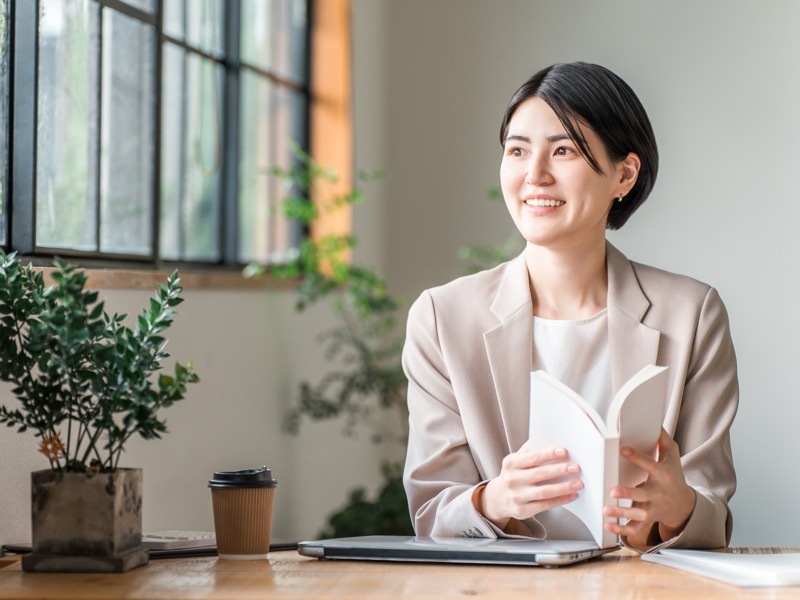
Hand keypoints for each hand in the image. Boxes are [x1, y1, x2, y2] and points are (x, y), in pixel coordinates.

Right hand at [480, 442, 582, 528]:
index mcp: (510, 463)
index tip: (564, 451)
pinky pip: (545, 505)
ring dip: (563, 487)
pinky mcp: (522, 510)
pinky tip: (572, 495)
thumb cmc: (514, 475)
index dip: (548, 454)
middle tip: (575, 468)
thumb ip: (530, 450)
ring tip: (578, 483)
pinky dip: (560, 500)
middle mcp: (511, 479)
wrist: (499, 498)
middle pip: (539, 474)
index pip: (532, 457)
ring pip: (544, 492)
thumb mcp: (516, 461)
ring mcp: (516, 496)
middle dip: (559, 470)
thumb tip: (551, 439)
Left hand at [603, 429, 695, 543]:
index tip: (622, 449)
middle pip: (643, 495)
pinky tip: (608, 526)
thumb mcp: (672, 456)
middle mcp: (657, 493)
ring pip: (637, 514)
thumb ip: (663, 439)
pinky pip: (634, 527)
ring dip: (621, 513)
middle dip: (628, 493)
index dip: (637, 457)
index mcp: (662, 475)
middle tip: (612, 490)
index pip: (650, 465)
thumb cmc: (673, 475)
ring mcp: (652, 508)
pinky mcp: (646, 519)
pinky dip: (621, 530)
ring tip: (606, 510)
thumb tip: (654, 421)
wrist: (683, 504)